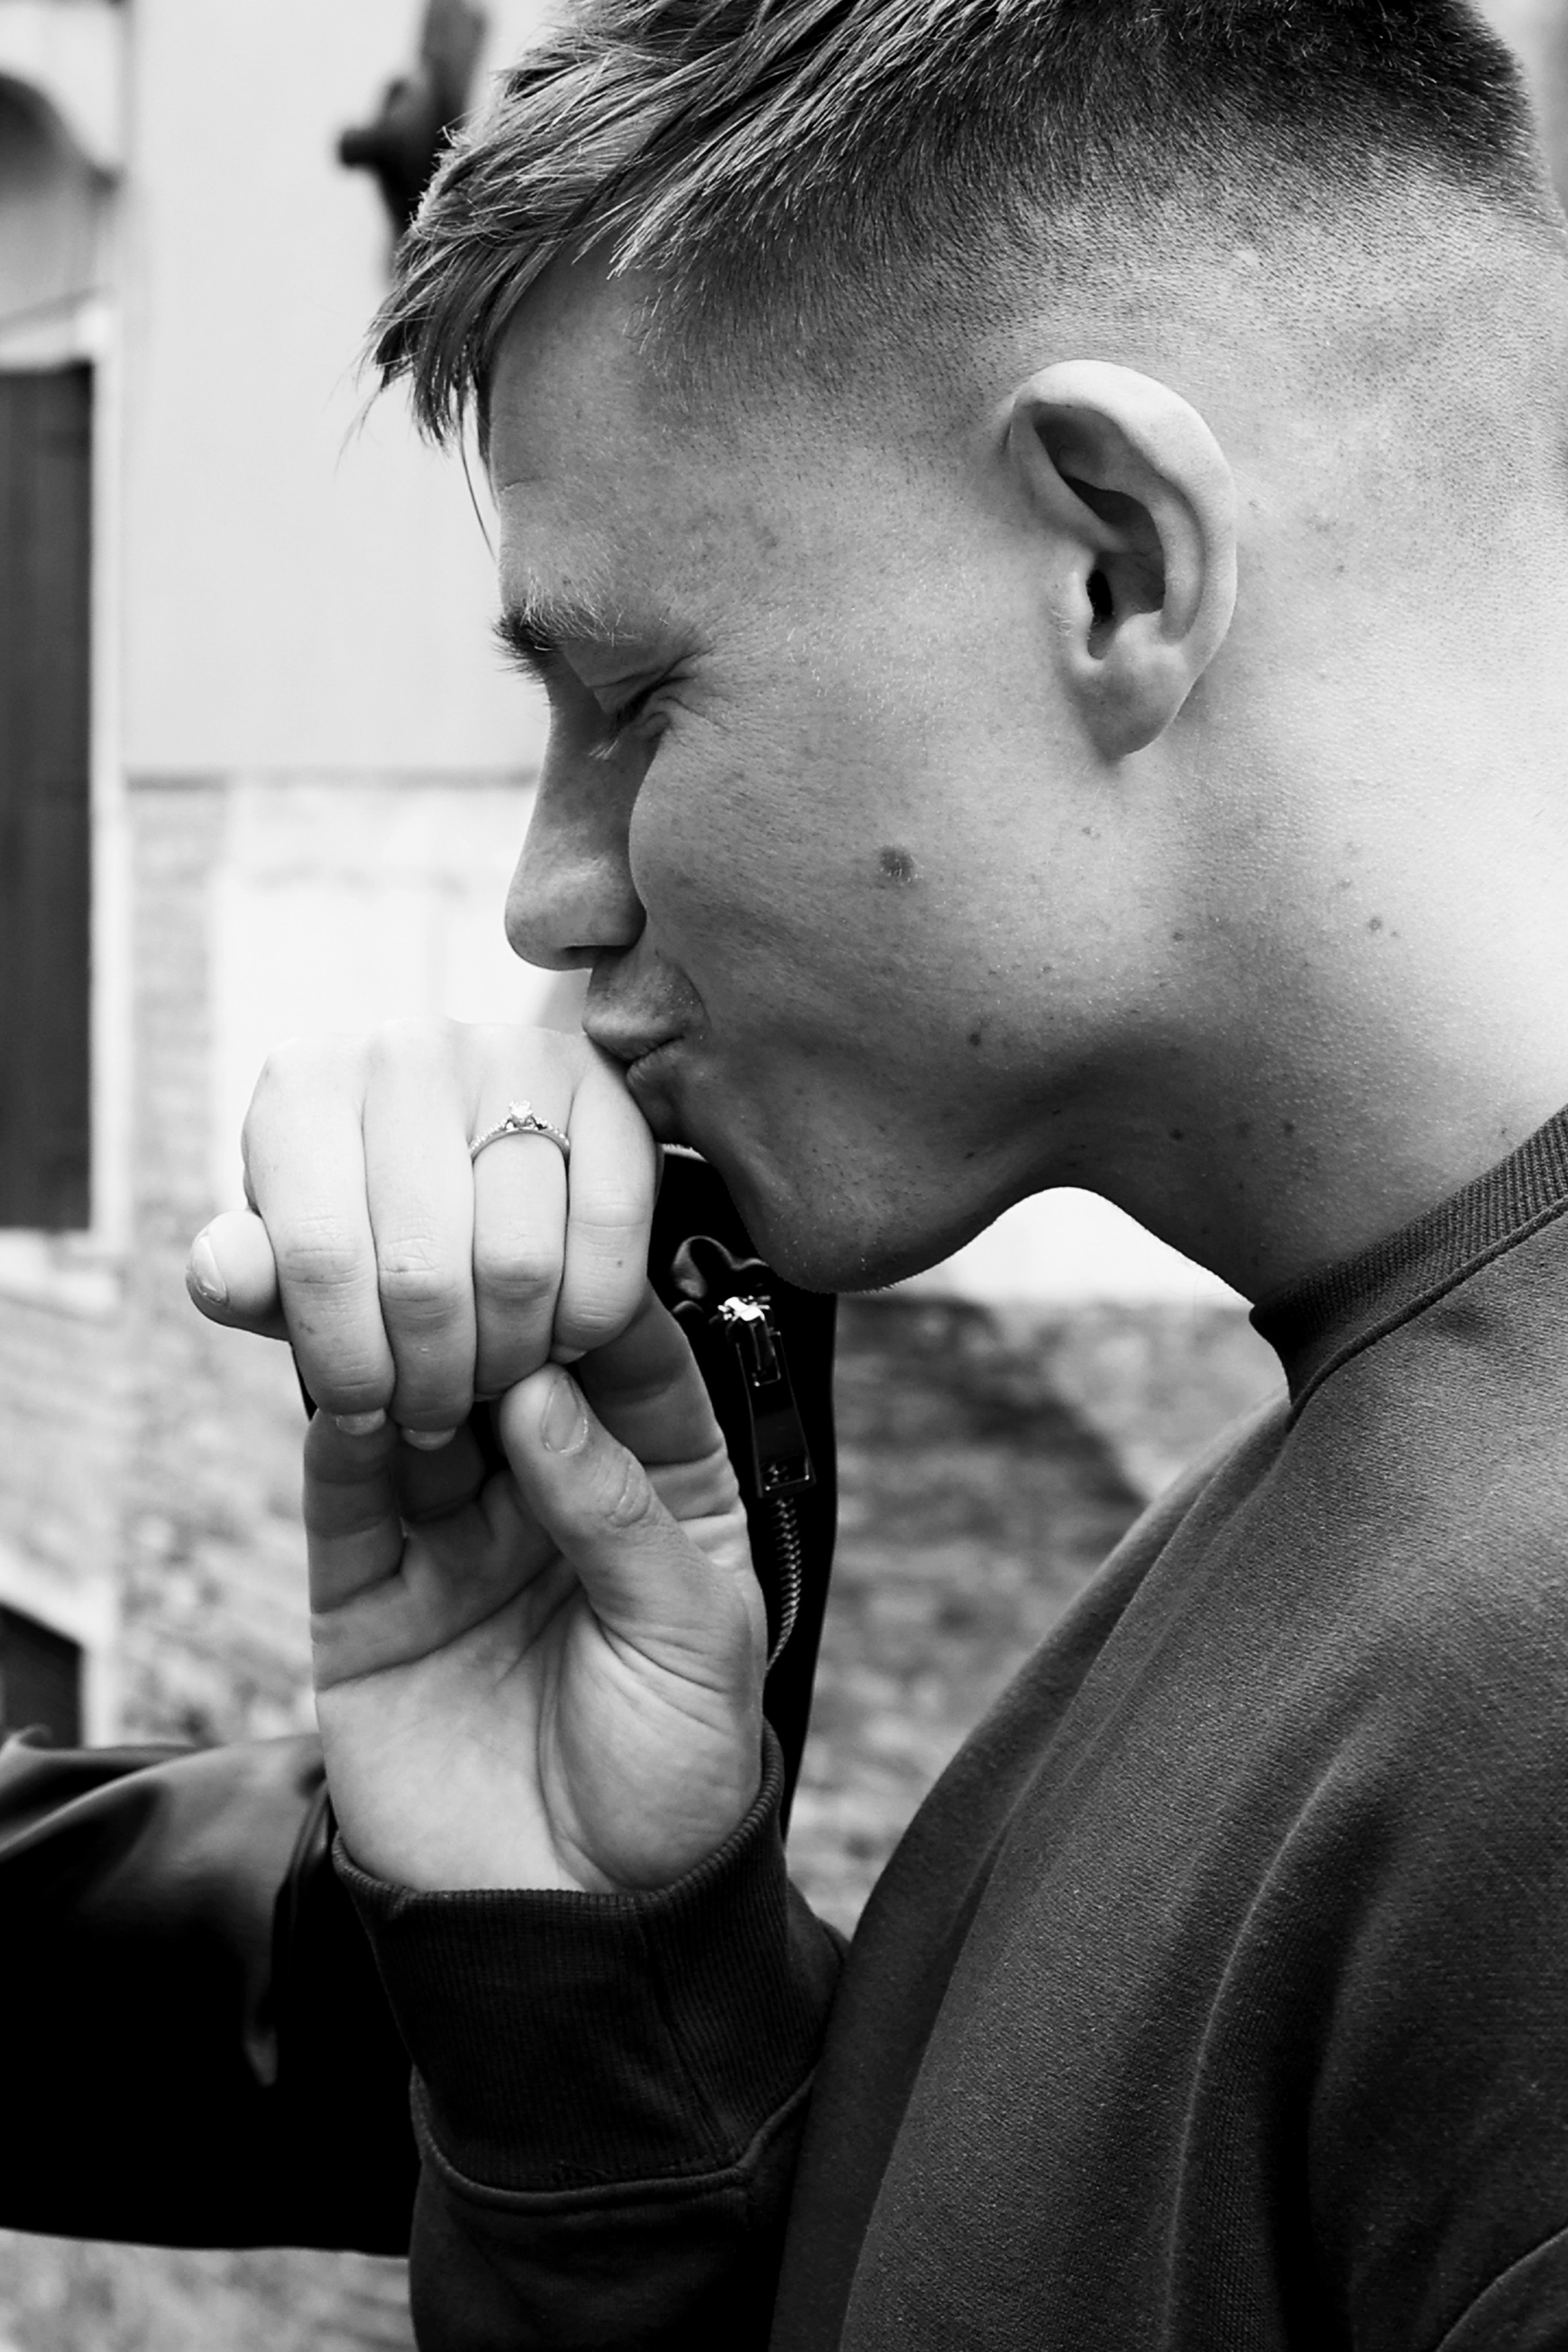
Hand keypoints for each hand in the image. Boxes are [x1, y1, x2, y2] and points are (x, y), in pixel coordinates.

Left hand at [184, 1023, 657, 1440]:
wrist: (481, 1151)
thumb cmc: (369, 1220)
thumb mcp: (298, 1257)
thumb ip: (255, 1276)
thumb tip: (220, 1274)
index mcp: (306, 1085)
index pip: (321, 1258)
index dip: (348, 1366)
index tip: (365, 1417)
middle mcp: (405, 1051)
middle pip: (423, 1275)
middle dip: (430, 1379)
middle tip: (434, 1414)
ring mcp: (512, 1054)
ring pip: (519, 1264)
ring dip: (509, 1358)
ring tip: (493, 1377)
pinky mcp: (605, 1083)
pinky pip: (610, 1229)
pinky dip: (589, 1312)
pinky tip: (560, 1334)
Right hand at [303, 1284, 765, 1892]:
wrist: (576, 1934)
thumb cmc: (673, 1785)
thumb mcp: (690, 1638)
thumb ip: (619, 1510)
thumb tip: (542, 1389)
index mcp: (657, 1496)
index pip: (630, 1369)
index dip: (599, 1303)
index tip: (569, 1243)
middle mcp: (551, 1502)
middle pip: (513, 1375)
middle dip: (490, 1315)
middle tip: (465, 1255)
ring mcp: (454, 1544)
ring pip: (419, 1419)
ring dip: (408, 1362)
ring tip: (401, 1316)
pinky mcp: (368, 1600)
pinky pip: (345, 1502)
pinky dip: (340, 1441)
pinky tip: (345, 1394)